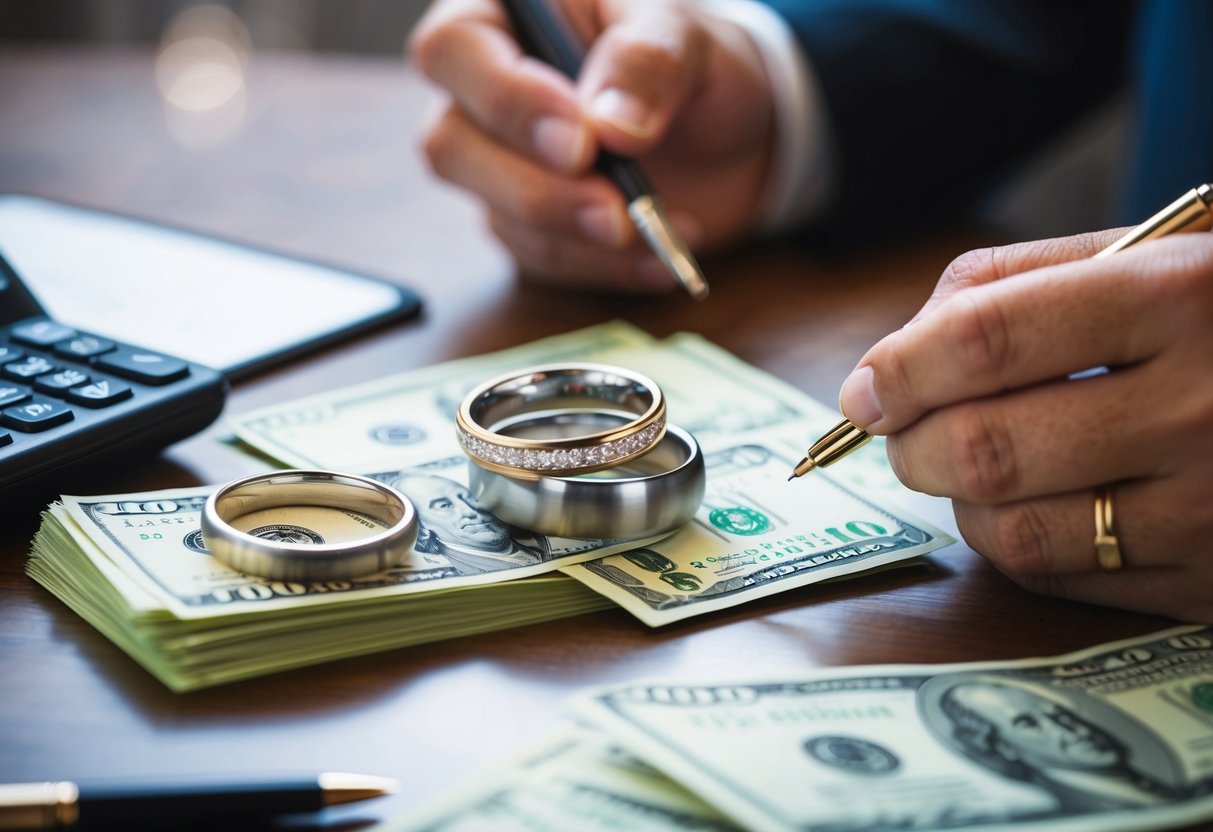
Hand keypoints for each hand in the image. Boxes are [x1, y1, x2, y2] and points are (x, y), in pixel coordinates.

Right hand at [409, 0, 773, 291]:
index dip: (507, 100)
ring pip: (499, 216)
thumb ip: (651, 61)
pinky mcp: (527, 229)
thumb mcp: (689, 38)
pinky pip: (545, 261)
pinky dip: (606, 268)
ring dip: (581, 238)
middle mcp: (483, 95)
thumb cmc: (692, 63)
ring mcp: (499, 169)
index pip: (455, 49)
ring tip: (658, 227)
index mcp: (505, 17)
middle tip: (614, 209)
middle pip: (453, 147)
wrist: (730, 135)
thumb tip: (613, 123)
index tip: (581, 141)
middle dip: (538, 190)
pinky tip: (659, 256)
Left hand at [838, 230, 1212, 621]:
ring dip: (957, 501)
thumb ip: (1011, 283)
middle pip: (987, 447)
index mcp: (1180, 296)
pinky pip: (1063, 577)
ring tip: (964, 466)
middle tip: (902, 432)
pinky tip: (1031, 503)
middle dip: (911, 444)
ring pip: (1014, 529)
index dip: (897, 370)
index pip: (983, 341)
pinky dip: (1015, 543)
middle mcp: (1204, 406)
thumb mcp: (1145, 256)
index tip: (864, 389)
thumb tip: (895, 354)